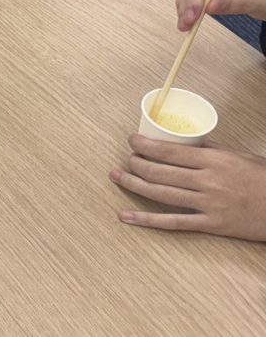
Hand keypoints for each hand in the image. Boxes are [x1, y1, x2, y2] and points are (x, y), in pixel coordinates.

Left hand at [110, 134, 265, 240]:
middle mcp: (207, 182)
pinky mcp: (211, 226)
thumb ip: (210, 149)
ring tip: (116, 176)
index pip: (169, 151)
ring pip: (161, 194)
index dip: (145, 145)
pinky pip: (173, 223)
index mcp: (214, 161)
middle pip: (160, 172)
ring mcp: (208, 205)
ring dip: (134, 184)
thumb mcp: (238, 156)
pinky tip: (126, 216)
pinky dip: (146, 220)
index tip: (131, 140)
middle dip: (136, 163)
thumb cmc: (264, 179)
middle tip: (125, 159)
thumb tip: (185, 141)